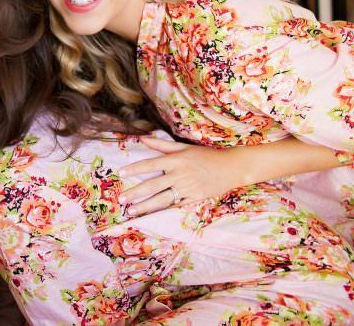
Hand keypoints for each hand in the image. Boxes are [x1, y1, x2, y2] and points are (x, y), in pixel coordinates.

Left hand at [118, 137, 244, 216]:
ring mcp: (188, 188)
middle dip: (135, 193)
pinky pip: (176, 205)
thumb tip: (143, 138)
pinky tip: (152, 215)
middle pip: (153, 185)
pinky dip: (163, 210)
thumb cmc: (206, 155)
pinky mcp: (195, 198)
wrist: (232, 167)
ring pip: (162, 198)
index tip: (121, 173)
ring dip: (145, 205)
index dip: (135, 169)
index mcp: (176, 160)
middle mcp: (179, 174)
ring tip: (132, 210)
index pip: (150, 164)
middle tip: (121, 199)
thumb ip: (163, 145)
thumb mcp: (184, 147)